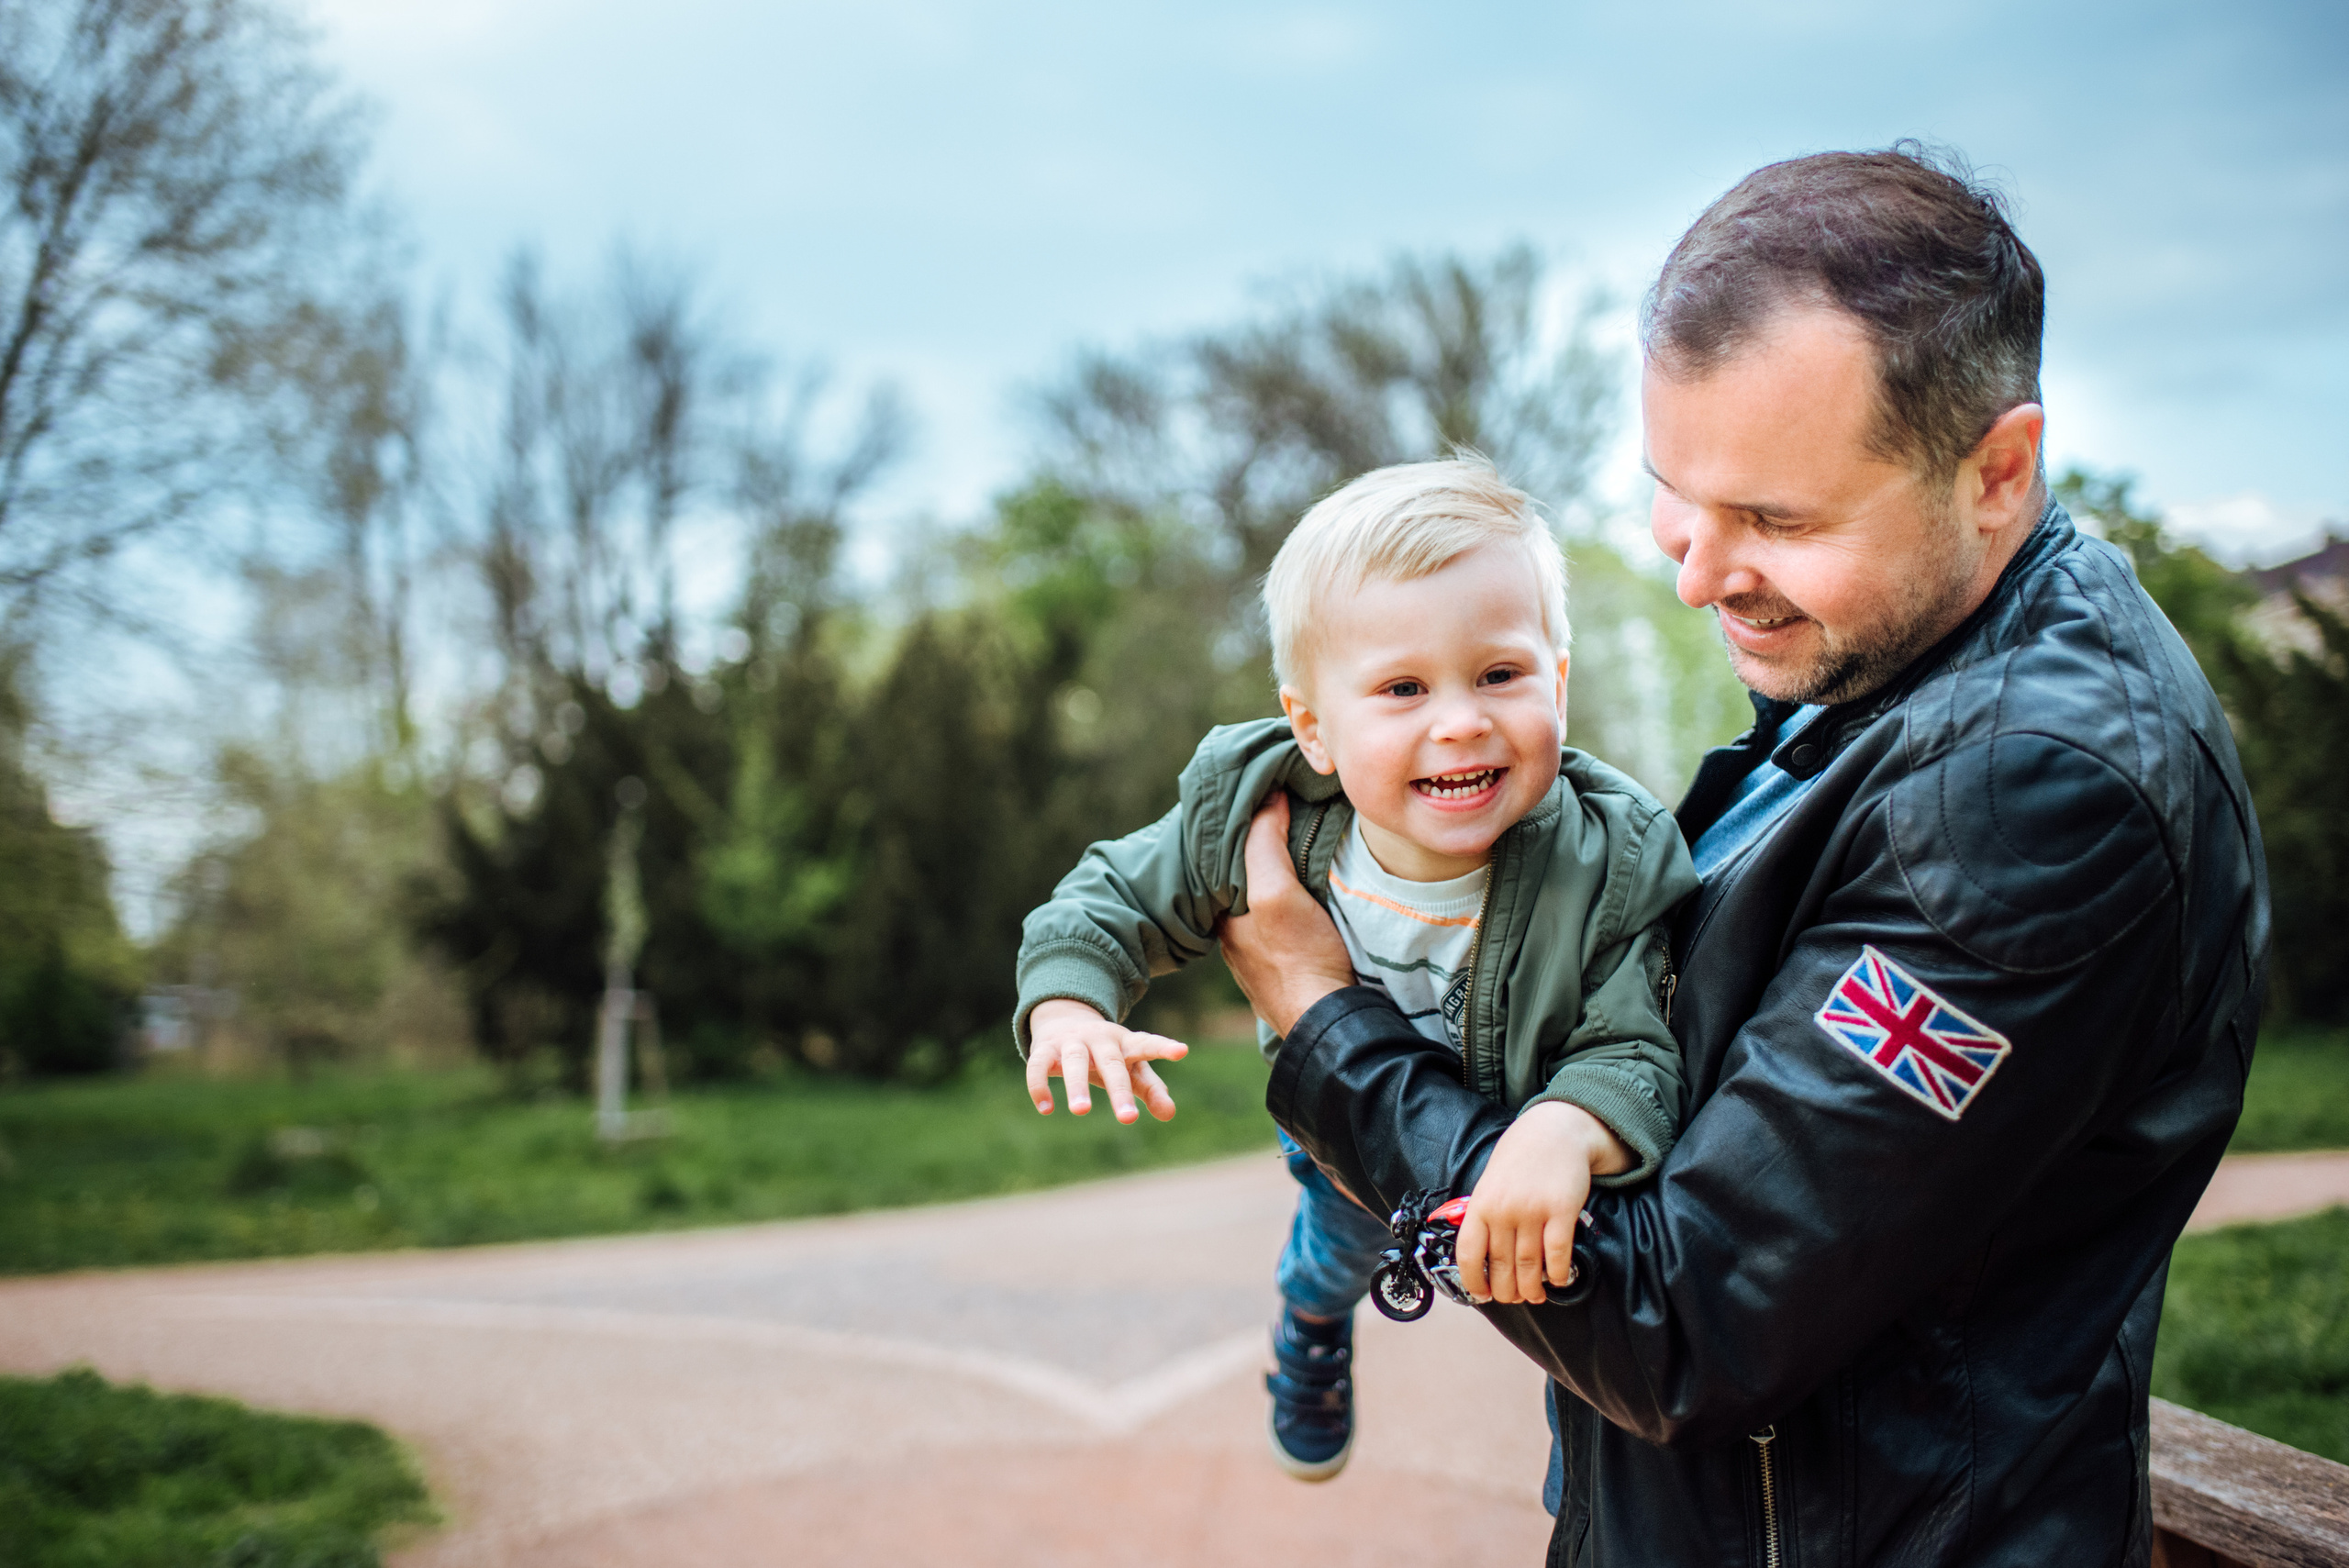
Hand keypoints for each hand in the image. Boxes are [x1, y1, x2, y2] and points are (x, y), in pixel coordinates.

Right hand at [1025, 998, 1189, 1123]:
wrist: (1065, 1022)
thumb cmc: (1108, 1055)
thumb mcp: (1131, 1070)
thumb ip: (1151, 1090)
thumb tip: (1169, 1114)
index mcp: (1126, 1043)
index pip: (1147, 1045)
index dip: (1164, 1048)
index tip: (1182, 1051)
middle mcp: (1100, 1039)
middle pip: (1112, 1063)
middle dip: (1120, 1090)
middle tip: (1129, 1119)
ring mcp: (1072, 1042)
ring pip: (1075, 1061)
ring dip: (1077, 1085)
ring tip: (1081, 1112)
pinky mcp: (1045, 1049)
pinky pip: (1038, 1065)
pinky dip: (1039, 1085)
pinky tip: (1046, 1108)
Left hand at [1216, 793, 1354, 1036]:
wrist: (1330, 1023)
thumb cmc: (1299, 959)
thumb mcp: (1275, 892)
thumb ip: (1264, 844)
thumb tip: (1268, 798)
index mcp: (1223, 920)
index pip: (1225, 862)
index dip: (1242, 833)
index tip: (1261, 804)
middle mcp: (1236, 941)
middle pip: (1247, 884)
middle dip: (1262, 856)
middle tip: (1289, 822)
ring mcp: (1264, 960)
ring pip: (1268, 908)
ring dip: (1283, 882)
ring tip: (1308, 852)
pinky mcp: (1293, 972)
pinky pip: (1290, 928)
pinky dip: (1299, 908)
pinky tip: (1317, 900)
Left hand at [1457, 1101, 1628, 1304]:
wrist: (1554, 1130)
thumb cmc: (1520, 1158)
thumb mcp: (1490, 1182)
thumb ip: (1485, 1215)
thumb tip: (1482, 1255)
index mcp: (1481, 1204)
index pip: (1469, 1254)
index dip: (1474, 1281)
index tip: (1482, 1294)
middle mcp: (1504, 1210)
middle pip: (1501, 1267)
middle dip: (1507, 1292)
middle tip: (1514, 1298)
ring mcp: (1533, 1211)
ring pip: (1529, 1266)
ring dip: (1532, 1288)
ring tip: (1535, 1295)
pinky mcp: (1562, 1211)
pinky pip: (1557, 1254)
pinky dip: (1557, 1274)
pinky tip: (1557, 1279)